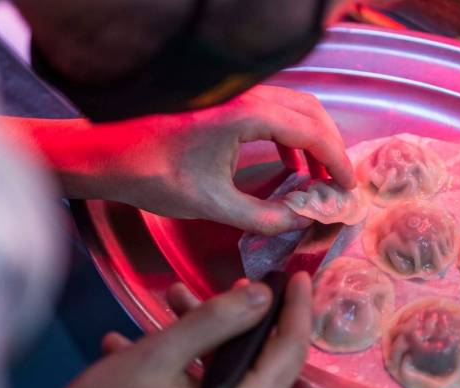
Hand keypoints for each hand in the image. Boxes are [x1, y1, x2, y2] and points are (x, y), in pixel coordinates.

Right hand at [0, 273, 311, 387]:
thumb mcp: (158, 356)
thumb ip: (216, 320)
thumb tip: (262, 296)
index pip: (289, 357)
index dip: (297, 311)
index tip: (301, 277)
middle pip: (258, 369)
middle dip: (242, 322)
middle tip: (232, 285)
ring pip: (226, 381)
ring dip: (205, 341)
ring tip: (172, 305)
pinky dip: (186, 371)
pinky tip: (145, 346)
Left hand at [97, 85, 354, 234]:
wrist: (111, 152)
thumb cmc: (156, 175)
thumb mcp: (214, 204)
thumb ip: (263, 217)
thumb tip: (300, 221)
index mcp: (248, 114)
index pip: (312, 131)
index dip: (336, 161)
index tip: (349, 188)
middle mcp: (248, 95)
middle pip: (310, 112)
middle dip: (330, 147)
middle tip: (339, 183)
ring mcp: (237, 95)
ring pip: (294, 108)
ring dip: (312, 140)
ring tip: (319, 178)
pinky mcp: (227, 102)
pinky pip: (274, 112)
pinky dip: (290, 136)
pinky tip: (289, 164)